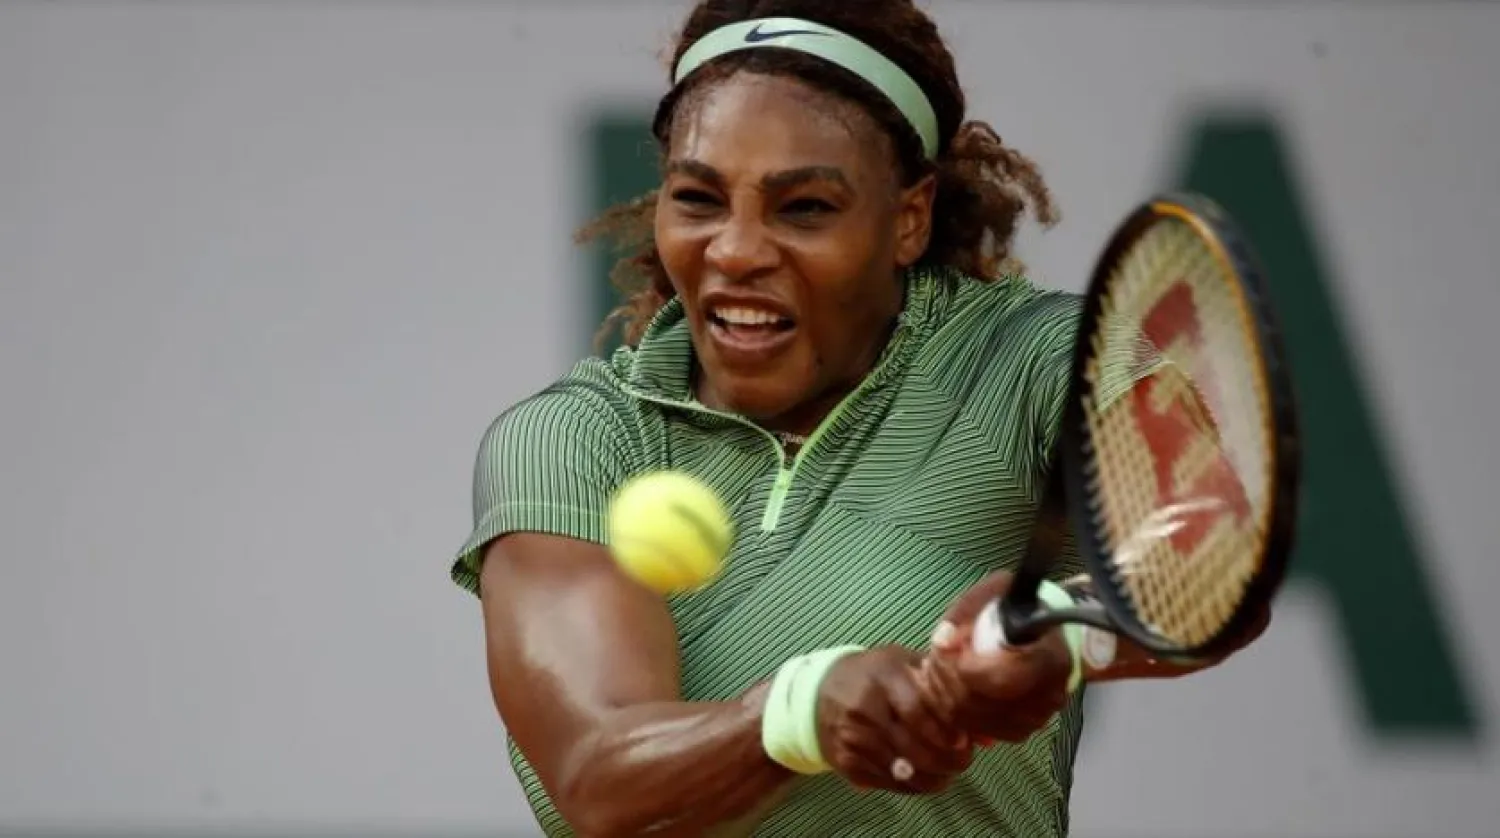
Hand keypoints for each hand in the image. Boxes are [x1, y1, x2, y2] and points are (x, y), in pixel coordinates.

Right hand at [815, 645, 972, 793]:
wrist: (818, 692)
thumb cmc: (873, 674)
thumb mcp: (905, 664)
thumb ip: (944, 690)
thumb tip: (986, 733)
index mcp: (882, 676)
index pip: (917, 711)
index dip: (945, 732)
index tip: (963, 741)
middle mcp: (863, 707)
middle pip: (913, 747)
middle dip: (947, 761)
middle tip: (964, 761)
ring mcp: (851, 737)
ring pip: (902, 771)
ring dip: (933, 777)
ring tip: (948, 771)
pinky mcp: (845, 761)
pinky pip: (886, 783)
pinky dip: (911, 786)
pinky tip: (924, 776)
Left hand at [921, 571, 1074, 745]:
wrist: (1043, 630)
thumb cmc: (1020, 607)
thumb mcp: (998, 590)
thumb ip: (967, 610)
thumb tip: (941, 641)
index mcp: (1050, 659)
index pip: (999, 680)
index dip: (963, 670)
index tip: (947, 649)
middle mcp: (1050, 695)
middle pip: (981, 705)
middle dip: (945, 682)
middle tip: (931, 659)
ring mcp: (1038, 718)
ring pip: (975, 722)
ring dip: (945, 698)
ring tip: (937, 671)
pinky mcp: (1022, 730)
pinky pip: (978, 731)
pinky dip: (955, 713)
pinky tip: (949, 688)